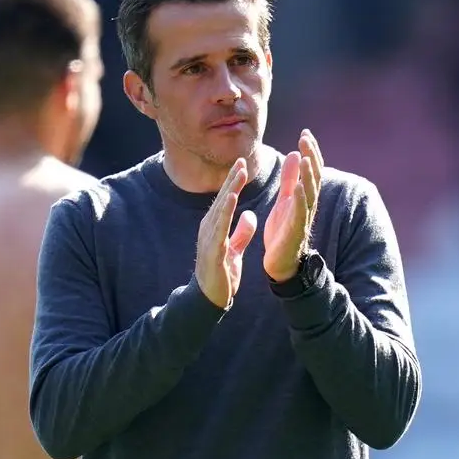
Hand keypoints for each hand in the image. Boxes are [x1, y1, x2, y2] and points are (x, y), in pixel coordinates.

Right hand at [196, 158, 258, 308]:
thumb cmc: (221, 274)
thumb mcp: (234, 249)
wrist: (210, 298)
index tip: (242, 165)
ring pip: (220, 209)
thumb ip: (241, 232)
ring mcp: (209, 238)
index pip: (225, 200)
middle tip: (241, 160)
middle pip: (222, 199)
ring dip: (230, 190)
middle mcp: (208, 228)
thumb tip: (249, 215)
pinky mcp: (213, 248)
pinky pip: (220, 226)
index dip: (233, 182)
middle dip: (232, 180)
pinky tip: (233, 197)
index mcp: (214, 227)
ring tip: (238, 173)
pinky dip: (226, 210)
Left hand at [263, 129, 322, 281]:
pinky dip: (301, 200)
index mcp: (303, 196)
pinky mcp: (295, 231)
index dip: (310, 152)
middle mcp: (307, 205)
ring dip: (308, 175)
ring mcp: (303, 218)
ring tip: (306, 157)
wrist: (281, 263)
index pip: (310, 170)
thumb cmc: (283, 232)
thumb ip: (291, 179)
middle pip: (313, 177)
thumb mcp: (286, 200)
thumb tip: (296, 154)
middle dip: (311, 157)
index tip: (305, 133)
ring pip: (310, 193)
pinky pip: (300, 213)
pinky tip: (299, 187)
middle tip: (306, 138)